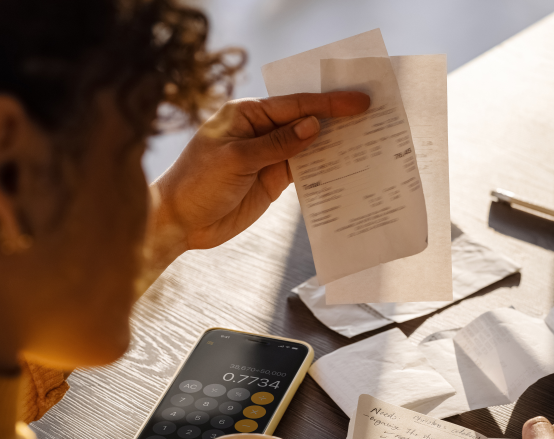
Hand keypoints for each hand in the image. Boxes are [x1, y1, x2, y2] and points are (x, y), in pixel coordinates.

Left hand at [148, 92, 370, 259]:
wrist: (180, 221)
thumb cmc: (197, 183)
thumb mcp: (237, 160)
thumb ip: (277, 144)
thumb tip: (314, 126)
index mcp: (247, 113)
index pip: (295, 105)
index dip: (328, 103)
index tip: (359, 101)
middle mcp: (260, 130)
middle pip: (305, 120)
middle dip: (337, 117)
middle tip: (373, 113)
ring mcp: (269, 156)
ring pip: (309, 145)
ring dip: (335, 144)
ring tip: (368, 139)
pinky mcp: (273, 180)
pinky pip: (304, 170)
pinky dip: (324, 168)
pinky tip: (346, 166)